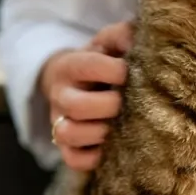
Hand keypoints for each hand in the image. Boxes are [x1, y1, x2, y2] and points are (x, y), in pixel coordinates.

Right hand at [40, 21, 133, 170]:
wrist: (74, 82)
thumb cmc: (100, 60)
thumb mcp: (107, 42)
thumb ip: (121, 35)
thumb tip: (135, 39)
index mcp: (70, 65)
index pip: (87, 66)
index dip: (114, 70)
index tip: (129, 72)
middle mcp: (61, 94)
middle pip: (76, 106)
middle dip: (108, 106)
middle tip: (125, 102)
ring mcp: (60, 122)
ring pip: (68, 134)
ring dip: (99, 133)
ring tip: (117, 127)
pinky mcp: (65, 146)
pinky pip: (73, 159)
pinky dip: (92, 158)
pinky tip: (109, 147)